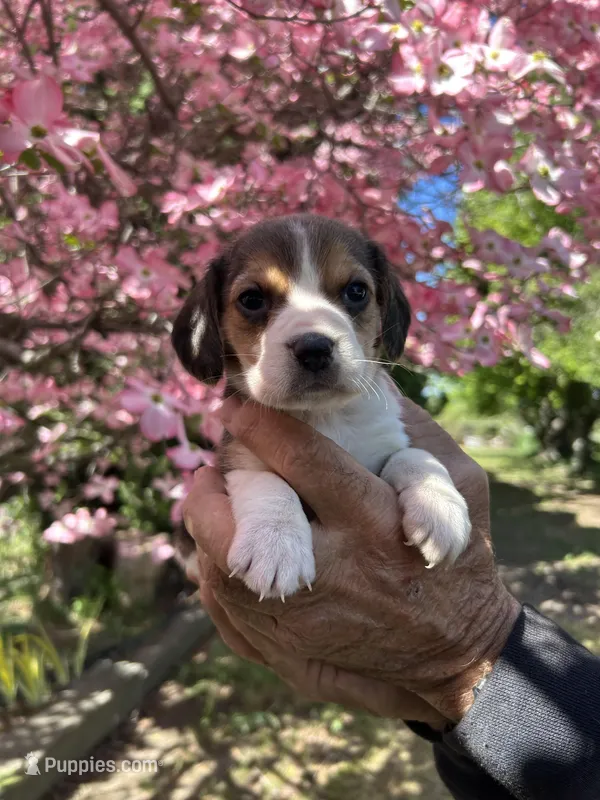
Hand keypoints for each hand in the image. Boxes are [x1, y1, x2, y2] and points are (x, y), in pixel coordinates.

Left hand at [183, 392, 520, 721]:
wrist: (456, 655)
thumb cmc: (460, 562)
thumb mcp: (462, 487)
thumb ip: (419, 432)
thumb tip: (371, 383)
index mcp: (374, 520)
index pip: (300, 459)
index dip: (257, 425)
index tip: (234, 407)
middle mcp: (333, 572)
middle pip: (238, 529)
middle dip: (207, 494)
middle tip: (204, 470)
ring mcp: (304, 622)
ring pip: (221, 575)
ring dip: (205, 534)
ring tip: (209, 507)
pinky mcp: (288, 654)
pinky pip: (228, 616)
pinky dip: (215, 580)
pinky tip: (221, 557)